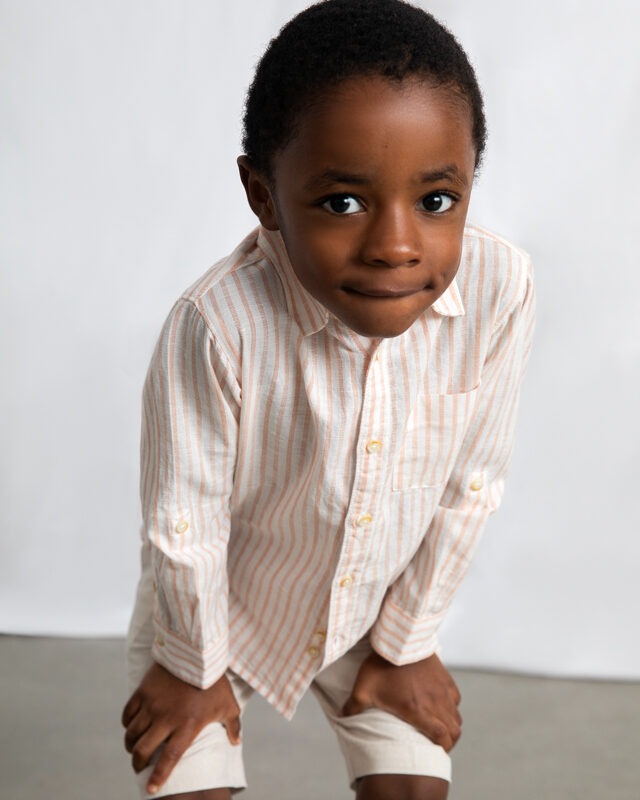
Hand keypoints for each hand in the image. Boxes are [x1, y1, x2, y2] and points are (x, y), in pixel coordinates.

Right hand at [121, 662, 240, 794]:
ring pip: (132, 734)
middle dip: (138, 763)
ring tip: (134, 748)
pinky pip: (128, 714)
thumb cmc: (215, 680)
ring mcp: (152, 705)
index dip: (158, 777)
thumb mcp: (228, 704)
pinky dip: (127, 724)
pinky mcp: (143, 691)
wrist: (198, 652)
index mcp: (187, 726)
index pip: (169, 759)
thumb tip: (237, 742)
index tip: (151, 790)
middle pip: (143, 751)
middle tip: (139, 766)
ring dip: (131, 745)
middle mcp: (166, 719)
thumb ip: (233, 725)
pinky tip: (132, 726)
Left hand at [342, 650, 461, 751]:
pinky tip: (440, 704)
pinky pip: (456, 697)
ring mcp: (442, 689)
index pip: (442, 737)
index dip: (443, 748)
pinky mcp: (445, 676)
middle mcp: (435, 702)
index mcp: (418, 711)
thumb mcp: (362, 688)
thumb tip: (343, 718)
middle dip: (449, 741)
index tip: (436, 751)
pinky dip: (451, 706)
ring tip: (439, 726)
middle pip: (454, 730)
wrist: (399, 638)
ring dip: (450, 724)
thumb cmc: (381, 664)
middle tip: (438, 743)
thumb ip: (353, 707)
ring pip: (456, 715)